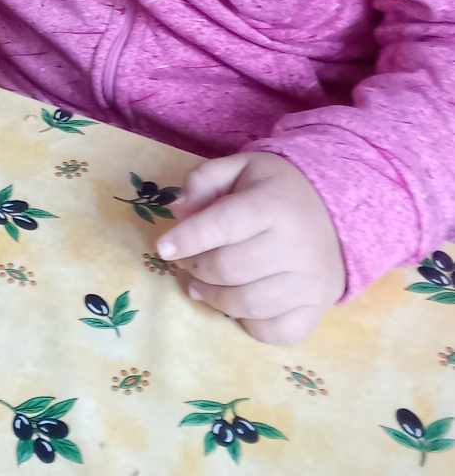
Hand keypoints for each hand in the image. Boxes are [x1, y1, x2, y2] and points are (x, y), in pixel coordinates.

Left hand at [156, 152, 345, 344]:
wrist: (337, 213)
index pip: (222, 225)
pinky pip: (274, 332)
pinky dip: (247, 324)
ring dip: (213, 298)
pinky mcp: (316, 312)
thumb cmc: (278, 189)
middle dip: (195, 268)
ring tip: (196, 287)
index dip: (187, 239)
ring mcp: (309, 285)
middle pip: (229, 269)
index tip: (162, 247)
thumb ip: (205, 180)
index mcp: (274, 205)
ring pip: (248, 305)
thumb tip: (178, 211)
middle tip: (183, 262)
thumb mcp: (241, 167)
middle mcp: (295, 247)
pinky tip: (234, 307)